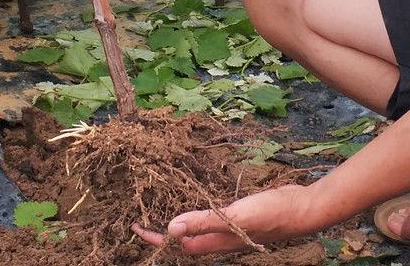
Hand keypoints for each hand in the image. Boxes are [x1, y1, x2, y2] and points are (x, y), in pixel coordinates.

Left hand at [132, 185, 318, 255]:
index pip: (179, 245)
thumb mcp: (236, 217)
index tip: (134, 227)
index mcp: (218, 242)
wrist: (304, 208)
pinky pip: (212, 214)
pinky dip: (198, 207)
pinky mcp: (239, 214)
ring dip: (180, 218)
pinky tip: (196, 194)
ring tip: (162, 202)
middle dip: (163, 231)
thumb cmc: (271, 213)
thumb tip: (170, 230)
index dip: (156, 239)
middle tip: (143, 213)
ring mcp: (232, 227)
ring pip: (199, 227)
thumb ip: (204, 222)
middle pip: (186, 239)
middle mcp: (222, 238)